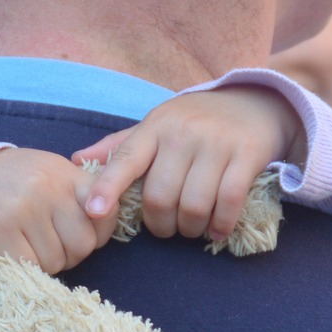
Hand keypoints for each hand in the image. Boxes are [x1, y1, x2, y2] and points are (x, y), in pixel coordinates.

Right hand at [0, 147, 117, 273]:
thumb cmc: (1, 182)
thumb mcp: (43, 172)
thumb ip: (75, 193)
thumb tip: (105, 222)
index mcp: (62, 171)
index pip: (105, 213)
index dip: (94, 233)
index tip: (73, 233)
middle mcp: (46, 187)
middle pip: (83, 245)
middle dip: (67, 253)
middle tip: (41, 243)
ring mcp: (23, 209)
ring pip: (57, 262)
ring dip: (42, 262)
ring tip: (19, 242)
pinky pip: (30, 268)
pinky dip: (22, 268)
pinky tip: (6, 251)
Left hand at [73, 87, 304, 241]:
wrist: (256, 101)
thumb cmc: (196, 121)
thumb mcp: (156, 125)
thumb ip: (119, 147)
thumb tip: (76, 161)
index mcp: (154, 127)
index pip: (125, 159)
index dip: (107, 188)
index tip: (93, 212)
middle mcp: (182, 133)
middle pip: (160, 196)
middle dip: (161, 225)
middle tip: (167, 228)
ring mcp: (216, 143)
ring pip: (194, 204)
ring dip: (190, 229)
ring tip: (191, 228)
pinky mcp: (247, 154)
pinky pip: (229, 201)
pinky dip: (221, 225)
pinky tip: (217, 230)